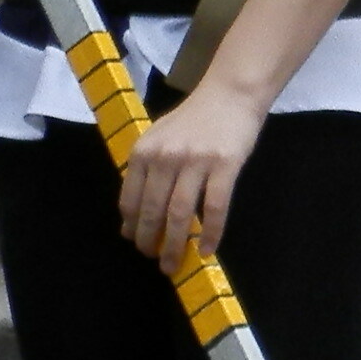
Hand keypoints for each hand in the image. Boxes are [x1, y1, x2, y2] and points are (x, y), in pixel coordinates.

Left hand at [117, 78, 265, 272]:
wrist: (230, 95)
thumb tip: (136, 211)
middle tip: (155, 261)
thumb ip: (148, 169)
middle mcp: (164, 158)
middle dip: (150, 242)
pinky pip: (215, 207)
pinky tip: (208, 249)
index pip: (131, 199)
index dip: (132, 226)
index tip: (136, 243)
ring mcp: (195, 162)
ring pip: (179, 213)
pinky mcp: (224, 165)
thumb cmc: (195, 119)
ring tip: (174, 263)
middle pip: (153, 210)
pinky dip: (211, 232)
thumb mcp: (159, 139)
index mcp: (143, 152)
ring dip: (175, 244)